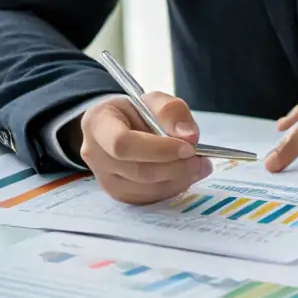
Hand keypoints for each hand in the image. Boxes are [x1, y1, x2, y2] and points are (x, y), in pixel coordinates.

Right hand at [74, 94, 212, 205]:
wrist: (119, 127)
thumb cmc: (136, 111)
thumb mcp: (153, 100)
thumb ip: (172, 111)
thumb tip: (190, 137)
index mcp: (98, 123)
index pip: (123, 143)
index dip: (158, 149)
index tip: (189, 147)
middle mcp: (94, 153)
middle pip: (136, 170)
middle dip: (175, 167)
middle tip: (203, 160)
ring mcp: (102, 178)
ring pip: (143, 188)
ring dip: (177, 180)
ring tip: (200, 166)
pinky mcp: (116, 193)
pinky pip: (146, 198)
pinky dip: (170, 188)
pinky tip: (186, 175)